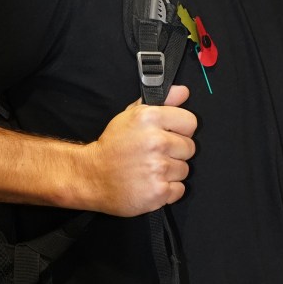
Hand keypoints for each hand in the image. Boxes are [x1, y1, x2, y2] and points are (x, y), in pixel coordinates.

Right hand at [79, 85, 196, 214]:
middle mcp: (156, 141)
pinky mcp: (158, 191)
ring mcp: (158, 168)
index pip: (190, 122)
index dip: (181, 129)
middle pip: (190, 147)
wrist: (92, 176)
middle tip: (155, 154)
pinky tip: (151, 183)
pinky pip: (179, 190)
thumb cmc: (113, 146)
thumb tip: (184, 92)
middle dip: (175, 152)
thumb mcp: (132, 115)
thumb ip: (162, 101)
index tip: (169, 134)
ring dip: (171, 172)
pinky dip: (167, 190)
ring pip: (184, 169)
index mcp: (150, 118)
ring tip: (150, 169)